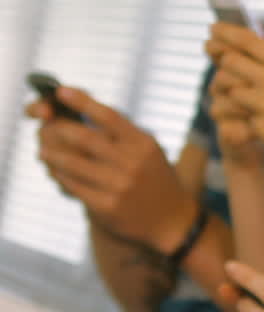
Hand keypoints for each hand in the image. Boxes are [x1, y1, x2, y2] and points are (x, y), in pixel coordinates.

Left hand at [27, 88, 197, 252]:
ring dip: (52, 155)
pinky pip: (74, 186)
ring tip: (43, 152)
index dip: (82, 101)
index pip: (108, 116)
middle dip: (59, 129)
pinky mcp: (107, 207)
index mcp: (143, 144)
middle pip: (85, 138)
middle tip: (47, 127)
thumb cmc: (154, 178)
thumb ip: (122, 133)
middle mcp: (132, 163)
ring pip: (73, 164)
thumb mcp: (149, 151)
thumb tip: (83, 108)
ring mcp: (119, 186)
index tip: (60, 90)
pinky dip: (60, 176)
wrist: (172, 221)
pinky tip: (56, 172)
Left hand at [205, 23, 263, 180]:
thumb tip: (250, 51)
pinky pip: (235, 113)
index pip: (246, 39)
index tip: (213, 29)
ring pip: (227, 86)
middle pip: (230, 59)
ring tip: (225, 90)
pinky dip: (232, 114)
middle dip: (219, 58)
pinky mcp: (259, 124)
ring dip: (223, 88)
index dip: (225, 32)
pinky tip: (239, 117)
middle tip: (212, 54)